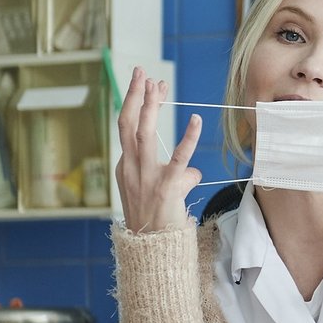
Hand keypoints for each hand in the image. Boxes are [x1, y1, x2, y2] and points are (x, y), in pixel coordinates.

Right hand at [114, 67, 201, 231]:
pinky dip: (187, 138)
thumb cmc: (158, 222)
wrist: (153, 249)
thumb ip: (176, 177)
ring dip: (150, 107)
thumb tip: (193, 170)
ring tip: (157, 85)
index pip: (128, 129)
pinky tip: (195, 119)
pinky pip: (178, 159)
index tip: (149, 85)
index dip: (138, 104)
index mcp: (126, 167)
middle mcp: (131, 169)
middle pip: (128, 124)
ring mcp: (146, 178)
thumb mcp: (162, 194)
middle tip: (142, 72)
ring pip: (144, 135)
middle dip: (134, 95)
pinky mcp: (165, 189)